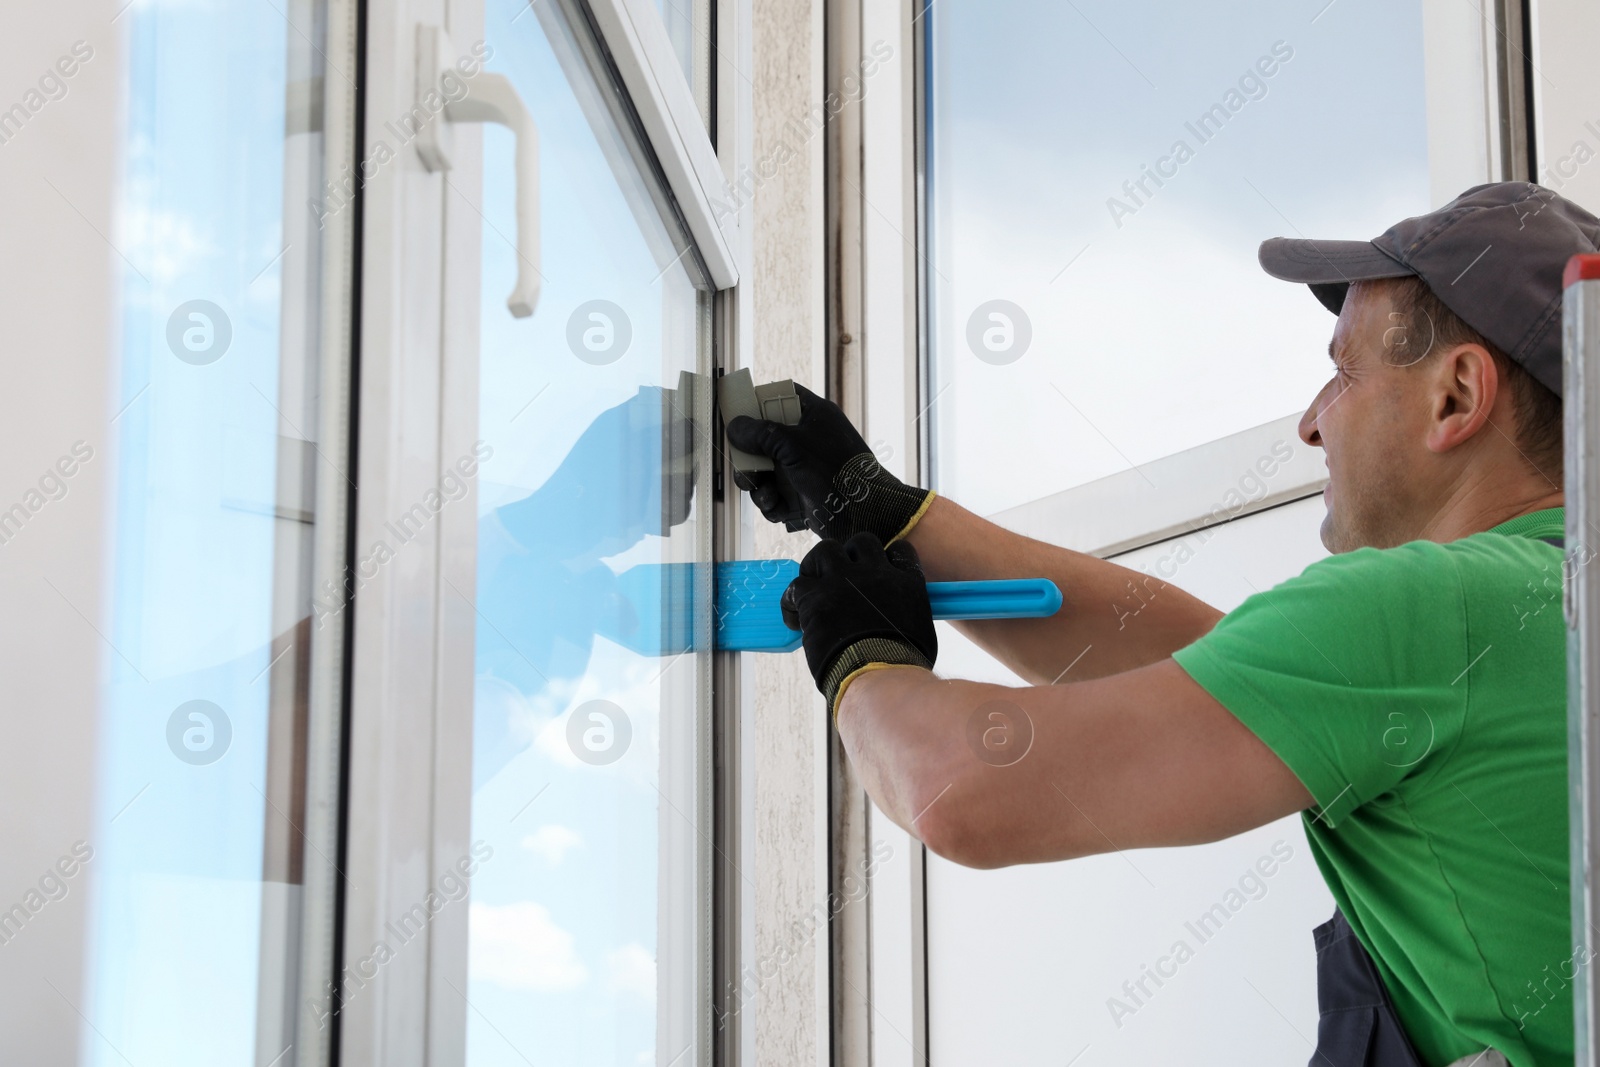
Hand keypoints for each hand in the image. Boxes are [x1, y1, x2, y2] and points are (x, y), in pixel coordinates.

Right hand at [726, 384, 933, 542]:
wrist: (865, 513)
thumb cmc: (837, 470)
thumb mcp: (794, 445)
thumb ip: (761, 433)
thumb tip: (734, 426)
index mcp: (813, 415)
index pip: (782, 397)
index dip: (758, 402)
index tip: (739, 413)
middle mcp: (808, 439)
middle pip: (764, 440)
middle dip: (750, 459)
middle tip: (745, 470)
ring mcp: (805, 468)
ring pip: (766, 471)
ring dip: (759, 486)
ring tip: (766, 495)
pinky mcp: (803, 494)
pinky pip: (776, 495)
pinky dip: (772, 504)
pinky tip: (777, 509)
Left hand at [780, 532, 937, 717]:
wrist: (878, 672)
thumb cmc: (902, 664)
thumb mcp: (920, 633)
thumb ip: (907, 615)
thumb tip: (901, 623)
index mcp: (904, 582)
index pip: (898, 551)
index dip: (886, 559)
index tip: (878, 573)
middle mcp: (875, 572)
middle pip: (861, 542)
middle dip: (851, 556)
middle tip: (842, 577)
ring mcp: (844, 580)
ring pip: (825, 550)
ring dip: (817, 566)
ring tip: (814, 586)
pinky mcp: (816, 595)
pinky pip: (796, 584)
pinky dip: (792, 601)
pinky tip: (795, 618)